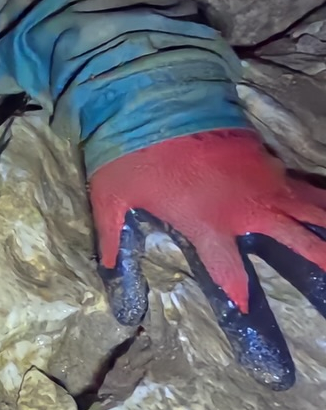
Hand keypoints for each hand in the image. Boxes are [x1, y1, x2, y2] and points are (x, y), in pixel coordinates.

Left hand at [90, 128, 325, 388]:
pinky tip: (324, 205)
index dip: (240, 295)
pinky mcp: (265, 157)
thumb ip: (112, 237)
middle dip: (320, 260)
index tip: (248, 312)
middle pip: (297, 241)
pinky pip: (300, 183)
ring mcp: (263, 180)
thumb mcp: (111, 198)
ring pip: (310, 208)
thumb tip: (105, 269)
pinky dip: (317, 197)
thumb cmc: (131, 152)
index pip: (230, 273)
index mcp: (210, 225)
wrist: (155, 97)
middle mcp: (247, 207)